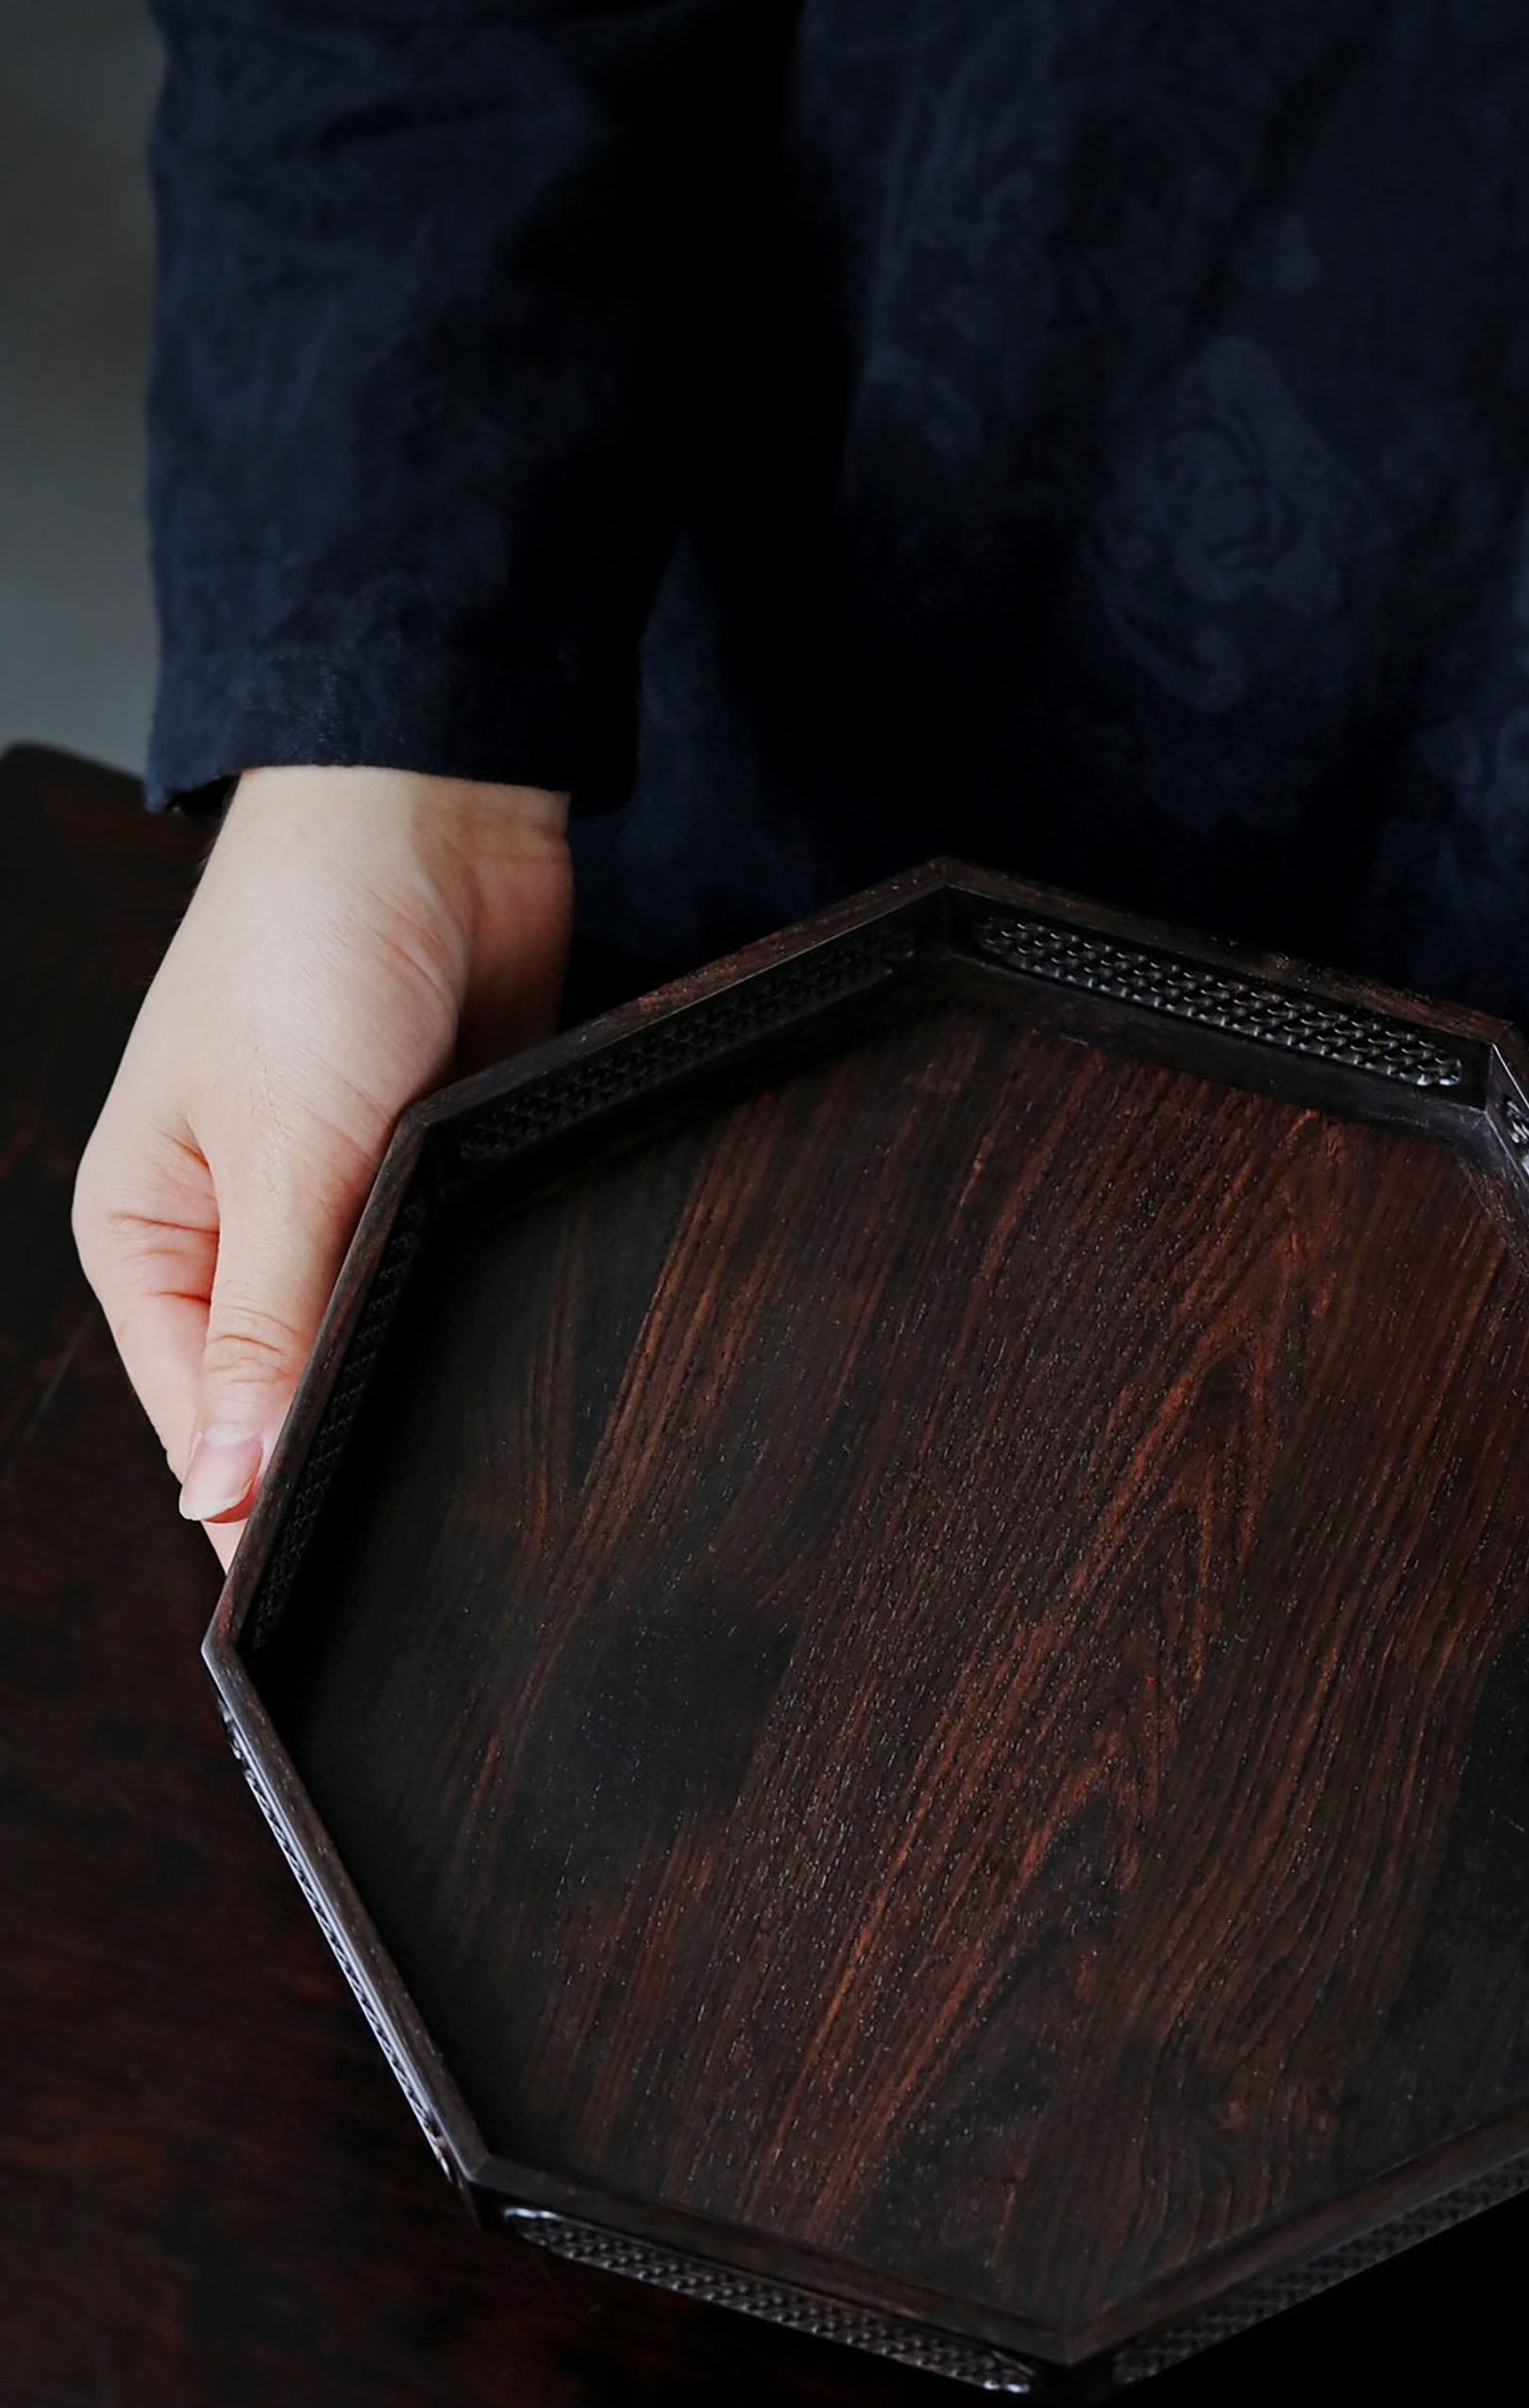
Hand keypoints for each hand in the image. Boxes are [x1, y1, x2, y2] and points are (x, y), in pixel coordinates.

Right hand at [72, 764, 571, 1562]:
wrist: (432, 818)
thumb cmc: (308, 952)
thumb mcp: (279, 1153)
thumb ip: (266, 1326)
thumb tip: (219, 1491)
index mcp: (147, 1236)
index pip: (197, 1418)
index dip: (255, 1502)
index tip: (324, 1589)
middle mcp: (231, 1237)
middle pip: (282, 1396)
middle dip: (336, 1448)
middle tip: (419, 1547)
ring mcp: (334, 1211)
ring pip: (370, 1346)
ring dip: (406, 1380)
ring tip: (468, 1471)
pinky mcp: (424, 1181)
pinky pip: (436, 1281)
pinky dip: (459, 1313)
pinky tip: (503, 1362)